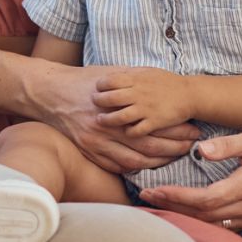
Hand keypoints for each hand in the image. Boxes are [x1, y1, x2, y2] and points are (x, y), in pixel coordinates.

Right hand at [37, 64, 195, 173]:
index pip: (154, 122)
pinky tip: (146, 165)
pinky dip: (134, 168)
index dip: (176, 128)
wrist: (49, 92)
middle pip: (149, 144)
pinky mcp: (88, 151)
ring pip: (135, 160)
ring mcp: (97, 142)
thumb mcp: (110, 74)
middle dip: (174, 148)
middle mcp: (108, 128)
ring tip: (174, 159)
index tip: (193, 129)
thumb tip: (159, 79)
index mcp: (116, 107)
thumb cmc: (82, 80)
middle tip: (191, 147)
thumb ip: (134, 79)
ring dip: (158, 162)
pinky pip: (116, 166)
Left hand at [92, 67, 192, 136]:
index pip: (109, 81)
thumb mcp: (146, 72)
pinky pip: (136, 130)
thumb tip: (109, 74)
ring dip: (108, 119)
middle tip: (94, 103)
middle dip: (99, 101)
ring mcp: (146, 109)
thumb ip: (128, 73)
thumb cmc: (166, 82)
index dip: (100, 85)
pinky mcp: (154, 122)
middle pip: (110, 98)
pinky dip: (128, 131)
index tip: (97, 89)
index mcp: (136, 79)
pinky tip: (123, 131)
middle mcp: (138, 94)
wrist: (189, 94)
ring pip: (120, 116)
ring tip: (101, 120)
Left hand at [139, 128, 241, 227]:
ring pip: (214, 223)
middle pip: (204, 214)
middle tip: (146, 197)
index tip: (155, 189)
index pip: (205, 199)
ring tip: (160, 203)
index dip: (177, 196)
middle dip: (173, 206)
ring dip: (185, 215)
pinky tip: (187, 212)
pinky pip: (226, 225)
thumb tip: (200, 149)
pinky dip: (203, 220)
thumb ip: (228, 146)